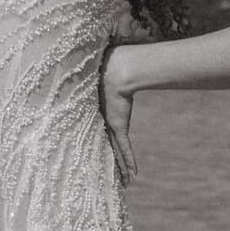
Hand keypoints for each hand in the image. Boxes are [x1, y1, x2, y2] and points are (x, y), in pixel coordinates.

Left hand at [100, 45, 136, 180]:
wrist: (115, 68)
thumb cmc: (110, 64)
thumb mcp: (109, 67)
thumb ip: (112, 62)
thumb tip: (119, 46)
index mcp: (100, 110)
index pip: (99, 130)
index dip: (99, 141)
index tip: (98, 152)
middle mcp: (102, 120)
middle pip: (104, 146)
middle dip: (108, 162)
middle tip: (106, 177)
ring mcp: (110, 125)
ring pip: (115, 152)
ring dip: (121, 168)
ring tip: (123, 184)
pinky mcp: (117, 126)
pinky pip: (123, 149)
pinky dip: (129, 162)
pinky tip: (131, 178)